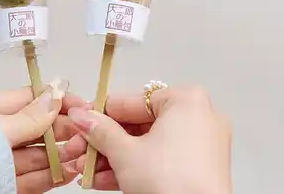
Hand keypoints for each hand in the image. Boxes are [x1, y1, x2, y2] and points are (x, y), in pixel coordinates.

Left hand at [0, 82, 88, 193]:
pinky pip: (29, 178)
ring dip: (59, 155)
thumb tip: (55, 95)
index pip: (22, 100)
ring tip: (82, 153)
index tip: (78, 102)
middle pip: (31, 130)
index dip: (52, 100)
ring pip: (33, 156)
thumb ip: (30, 116)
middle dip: (60, 131)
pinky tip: (68, 171)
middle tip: (85, 132)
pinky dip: (50, 175)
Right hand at [60, 85, 230, 192]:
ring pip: (148, 146)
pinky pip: (161, 161)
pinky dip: (136, 169)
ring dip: (115, 159)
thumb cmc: (172, 182)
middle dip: (105, 143)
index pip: (133, 101)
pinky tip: (106, 180)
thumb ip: (100, 131)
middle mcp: (199, 118)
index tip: (82, 122)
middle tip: (81, 150)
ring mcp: (202, 145)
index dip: (102, 114)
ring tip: (88, 170)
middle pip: (139, 126)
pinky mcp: (200, 169)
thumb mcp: (124, 153)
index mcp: (186, 101)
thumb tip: (83, 117)